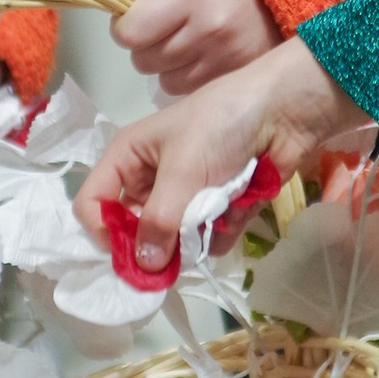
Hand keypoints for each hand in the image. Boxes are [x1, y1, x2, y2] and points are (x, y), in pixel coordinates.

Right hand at [76, 39, 360, 268]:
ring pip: (173, 240)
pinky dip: (221, 231)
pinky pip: (207, 238)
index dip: (103, 230)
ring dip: (192, 238)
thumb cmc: (222, 126)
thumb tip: (144, 267)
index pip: (93, 202)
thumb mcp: (182, 170)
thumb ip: (159, 221)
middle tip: (172, 259)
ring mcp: (185, 195)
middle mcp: (151, 178)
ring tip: (215, 217)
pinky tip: (238, 211)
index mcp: (128, 157)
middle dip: (154, 245)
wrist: (285, 110)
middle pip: (133, 229)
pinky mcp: (217, 207)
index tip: (127, 254)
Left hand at [112, 0, 279, 88]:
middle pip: (143, 60)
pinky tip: (200, 50)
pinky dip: (186, 73)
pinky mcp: (237, 73)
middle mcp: (210, 30)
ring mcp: (226, 57)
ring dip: (164, 62)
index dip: (124, 24)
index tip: (136, 12)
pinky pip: (189, 89)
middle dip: (143, 42)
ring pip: (163, 79)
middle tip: (162, 21)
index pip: (130, 32)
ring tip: (183, 35)